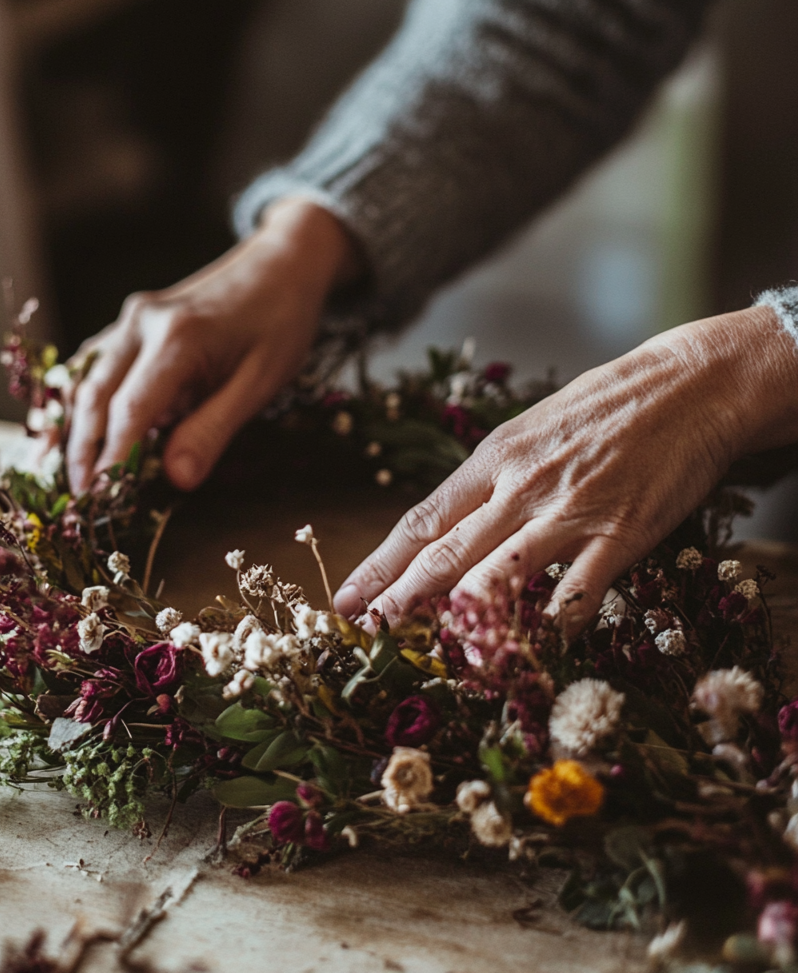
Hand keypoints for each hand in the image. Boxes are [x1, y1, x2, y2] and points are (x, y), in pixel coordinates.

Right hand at [65, 198, 357, 492]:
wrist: (280, 264)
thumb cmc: (280, 324)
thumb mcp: (261, 382)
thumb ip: (214, 430)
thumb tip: (176, 480)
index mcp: (178, 338)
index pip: (130, 409)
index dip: (111, 459)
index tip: (100, 502)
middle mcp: (140, 324)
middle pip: (94, 396)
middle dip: (81, 453)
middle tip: (78, 503)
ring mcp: (129, 320)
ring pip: (82, 379)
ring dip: (68, 429)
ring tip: (59, 476)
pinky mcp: (128, 324)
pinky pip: (90, 365)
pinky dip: (74, 401)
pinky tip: (64, 432)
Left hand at [334, 307, 797, 634]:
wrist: (691, 385)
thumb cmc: (607, 405)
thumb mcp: (531, 428)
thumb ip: (492, 477)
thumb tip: (451, 522)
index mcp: (492, 458)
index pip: (420, 521)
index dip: (380, 563)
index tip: (349, 596)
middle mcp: (517, 487)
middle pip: (443, 555)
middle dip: (399, 600)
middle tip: (366, 634)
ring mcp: (567, 513)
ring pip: (496, 578)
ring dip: (459, 624)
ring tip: (432, 657)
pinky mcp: (619, 535)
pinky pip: (574, 597)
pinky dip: (548, 631)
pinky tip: (528, 656)